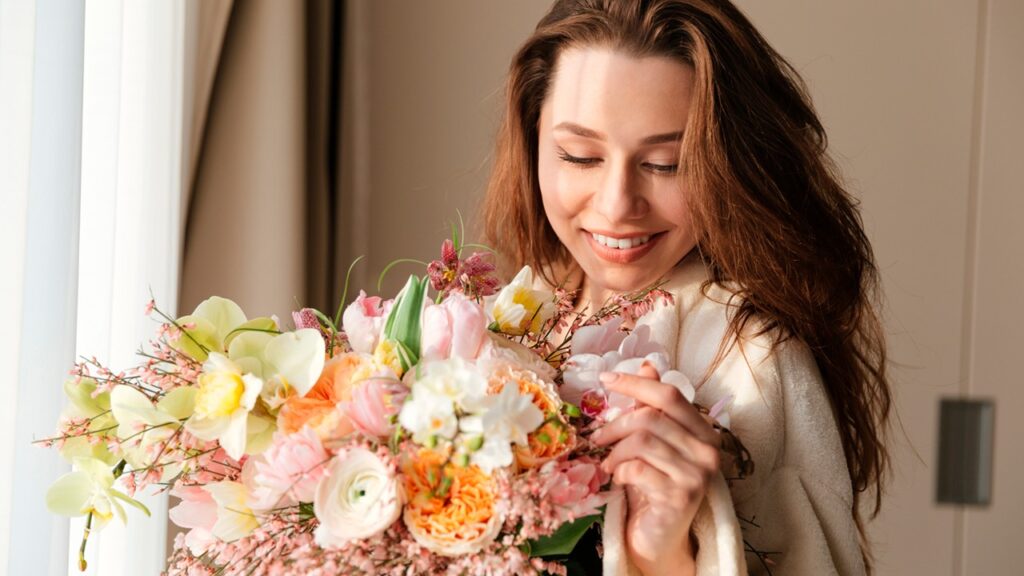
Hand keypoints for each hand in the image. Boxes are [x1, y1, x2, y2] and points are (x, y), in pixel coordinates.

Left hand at [592, 362, 719, 575]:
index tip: (605, 379)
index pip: (669, 395)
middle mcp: (708, 450)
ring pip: (642, 442)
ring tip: (608, 464)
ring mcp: (698, 474)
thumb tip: (648, 366)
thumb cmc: (655, 484)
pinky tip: (620, 480)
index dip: (636, 384)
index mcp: (704, 431)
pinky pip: (638, 469)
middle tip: (597, 438)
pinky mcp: (681, 496)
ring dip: (615, 452)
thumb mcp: (653, 442)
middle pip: (651, 417)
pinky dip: (621, 471)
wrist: (660, 536)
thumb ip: (653, 407)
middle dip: (615, 424)